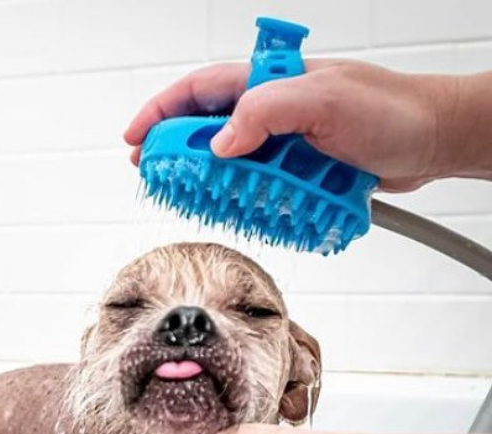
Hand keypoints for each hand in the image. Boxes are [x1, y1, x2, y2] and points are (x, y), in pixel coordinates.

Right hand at [124, 60, 458, 190]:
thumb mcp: (321, 101)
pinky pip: (263, 186)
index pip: (198, 91)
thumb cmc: (390, 110)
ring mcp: (285, 140)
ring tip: (203, 202)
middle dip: (178, 155)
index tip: (135, 139)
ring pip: (232, 163)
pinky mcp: (300, 168)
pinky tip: (247, 212)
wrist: (435, 140)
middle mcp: (272, 110)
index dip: (160, 113)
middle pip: (206, 129)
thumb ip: (265, 114)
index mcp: (268, 83)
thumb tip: (221, 144)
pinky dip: (251, 201)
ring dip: (217, 184)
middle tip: (158, 178)